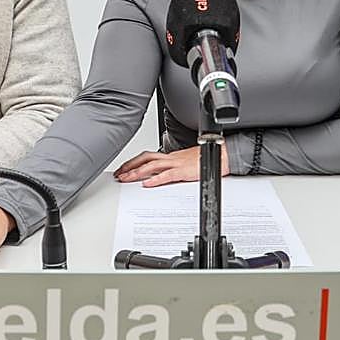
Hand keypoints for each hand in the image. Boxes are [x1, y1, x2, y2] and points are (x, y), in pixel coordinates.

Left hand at [113, 146, 228, 186]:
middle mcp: (171, 158)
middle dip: (130, 166)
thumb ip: (173, 168)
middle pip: (145, 159)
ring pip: (152, 166)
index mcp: (171, 157)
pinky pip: (167, 175)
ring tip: (127, 179)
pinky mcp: (183, 172)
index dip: (133, 162)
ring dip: (137, 172)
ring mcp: (176, 164)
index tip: (124, 169)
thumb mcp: (185, 163)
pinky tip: (147, 184)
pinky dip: (155, 180)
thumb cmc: (204, 160)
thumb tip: (162, 176)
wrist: (220, 156)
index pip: (147, 157)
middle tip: (119, 174)